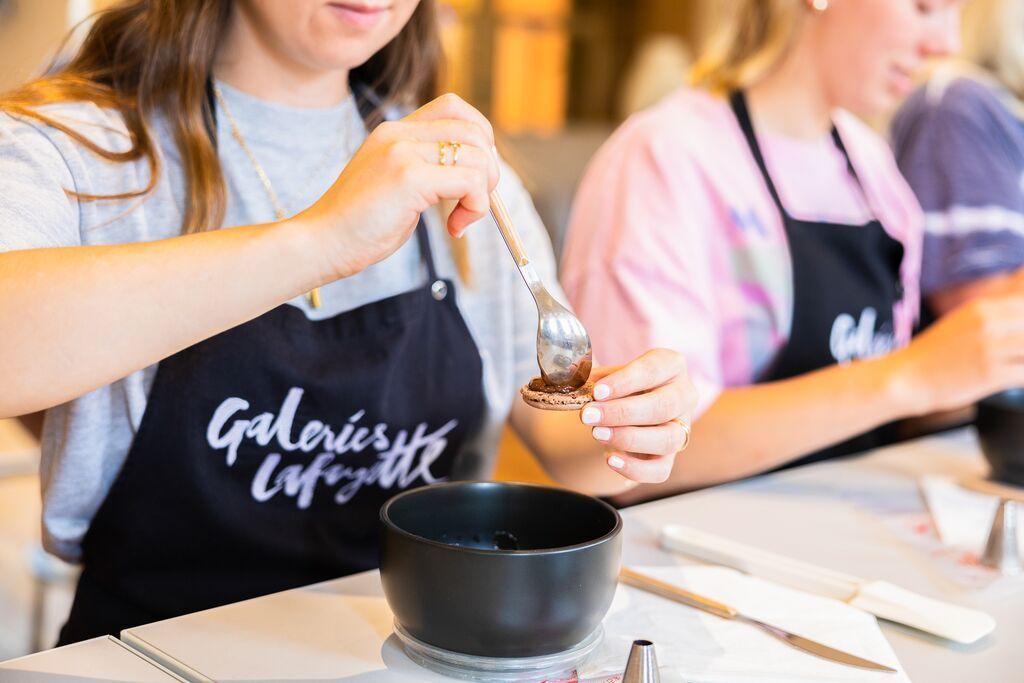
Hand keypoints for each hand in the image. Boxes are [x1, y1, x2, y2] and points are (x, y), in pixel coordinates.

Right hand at [292, 93, 500, 281]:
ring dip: (483, 194)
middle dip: (488, 170)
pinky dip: (475, 208)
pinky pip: (470, 182)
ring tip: (460, 220)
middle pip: (474, 131)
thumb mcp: (395, 186)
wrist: (320, 242)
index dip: (479, 140)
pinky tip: (455, 228)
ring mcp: (403, 152)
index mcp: (394, 132)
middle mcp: (399, 133)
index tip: (472, 177)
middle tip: (473, 202)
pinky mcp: (409, 178)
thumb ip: (427, 172)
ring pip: (478, 156)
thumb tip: (475, 177)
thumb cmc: (358, 226)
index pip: (455, 109)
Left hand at [580, 349, 696, 482]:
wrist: (620, 412)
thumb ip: (594, 380)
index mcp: (670, 365)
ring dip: (630, 438)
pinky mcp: (670, 457)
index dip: (626, 381)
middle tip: (589, 415)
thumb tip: (575, 385)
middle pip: (664, 406)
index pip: (654, 369)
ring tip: (597, 434)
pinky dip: (636, 468)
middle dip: (623, 412)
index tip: (598, 392)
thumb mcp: (607, 375)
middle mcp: (683, 395)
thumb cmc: (616, 387)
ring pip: (668, 439)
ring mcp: (681, 428)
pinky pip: (661, 470)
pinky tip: (611, 460)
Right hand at [890, 293, 1023, 413]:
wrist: (905, 379)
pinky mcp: (991, 373)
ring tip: (1014, 366)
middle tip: (1014, 355)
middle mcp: (988, 322)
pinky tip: (1014, 380)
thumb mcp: (963, 324)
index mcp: (982, 308)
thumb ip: (995, 319)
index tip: (1015, 340)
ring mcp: (990, 347)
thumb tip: (1020, 315)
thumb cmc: (934, 356)